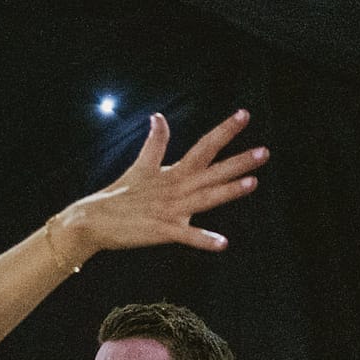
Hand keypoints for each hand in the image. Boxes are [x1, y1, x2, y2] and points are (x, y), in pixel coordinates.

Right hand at [56, 110, 267, 258]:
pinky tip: (222, 243)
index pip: (204, 147)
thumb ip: (155, 143)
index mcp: (174, 172)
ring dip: (229, 191)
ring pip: (206, 198)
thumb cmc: (121, 194)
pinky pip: (187, 236)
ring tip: (253, 182)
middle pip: (213, 171)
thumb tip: (158, 116)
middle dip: (239, 162)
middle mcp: (176, 188)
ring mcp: (171, 209)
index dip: (225, 131)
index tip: (244, 115)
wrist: (95, 220)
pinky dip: (204, 240)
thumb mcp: (141, 166)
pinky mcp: (162, 230)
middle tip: (264, 152)